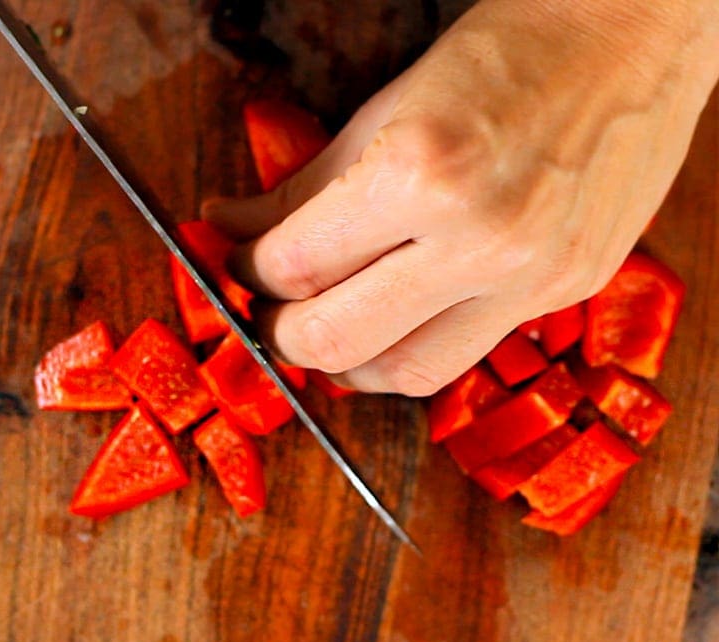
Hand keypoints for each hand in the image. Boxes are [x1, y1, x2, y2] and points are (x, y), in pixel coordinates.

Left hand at [204, 0, 718, 395]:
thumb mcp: (386, 109)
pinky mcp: (567, 293)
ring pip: (406, 373)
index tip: (240, 263)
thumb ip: (305, 187)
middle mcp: (483, 241)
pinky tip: (397, 319)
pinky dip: (414, 346)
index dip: (248, 272)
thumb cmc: (507, 50)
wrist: (634, 37)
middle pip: (339, 341)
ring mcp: (533, 278)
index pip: (296, 264)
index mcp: (423, 173)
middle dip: (284, 335)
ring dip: (349, 362)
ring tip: (330, 327)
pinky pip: (467, 353)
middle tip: (271, 311)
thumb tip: (238, 230)